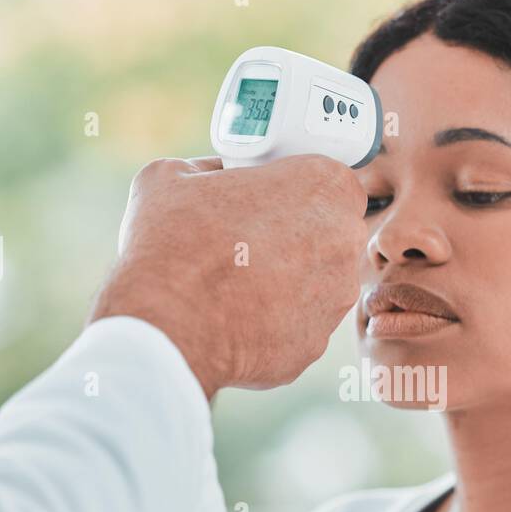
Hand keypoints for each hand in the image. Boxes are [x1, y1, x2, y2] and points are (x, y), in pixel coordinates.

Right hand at [91, 154, 367, 396]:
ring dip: (291, 280)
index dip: (306, 190)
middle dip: (302, 234)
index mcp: (324, 186)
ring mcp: (335, 298)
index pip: (336, 182)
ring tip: (240, 282)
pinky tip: (239, 317)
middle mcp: (344, 242)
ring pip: (322, 283)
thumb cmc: (171, 243)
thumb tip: (215, 175)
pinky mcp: (317, 344)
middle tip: (254, 238)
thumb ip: (211, 168)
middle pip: (335, 233)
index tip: (277, 197)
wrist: (165, 327)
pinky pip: (301, 325)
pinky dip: (277, 321)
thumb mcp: (173, 175)